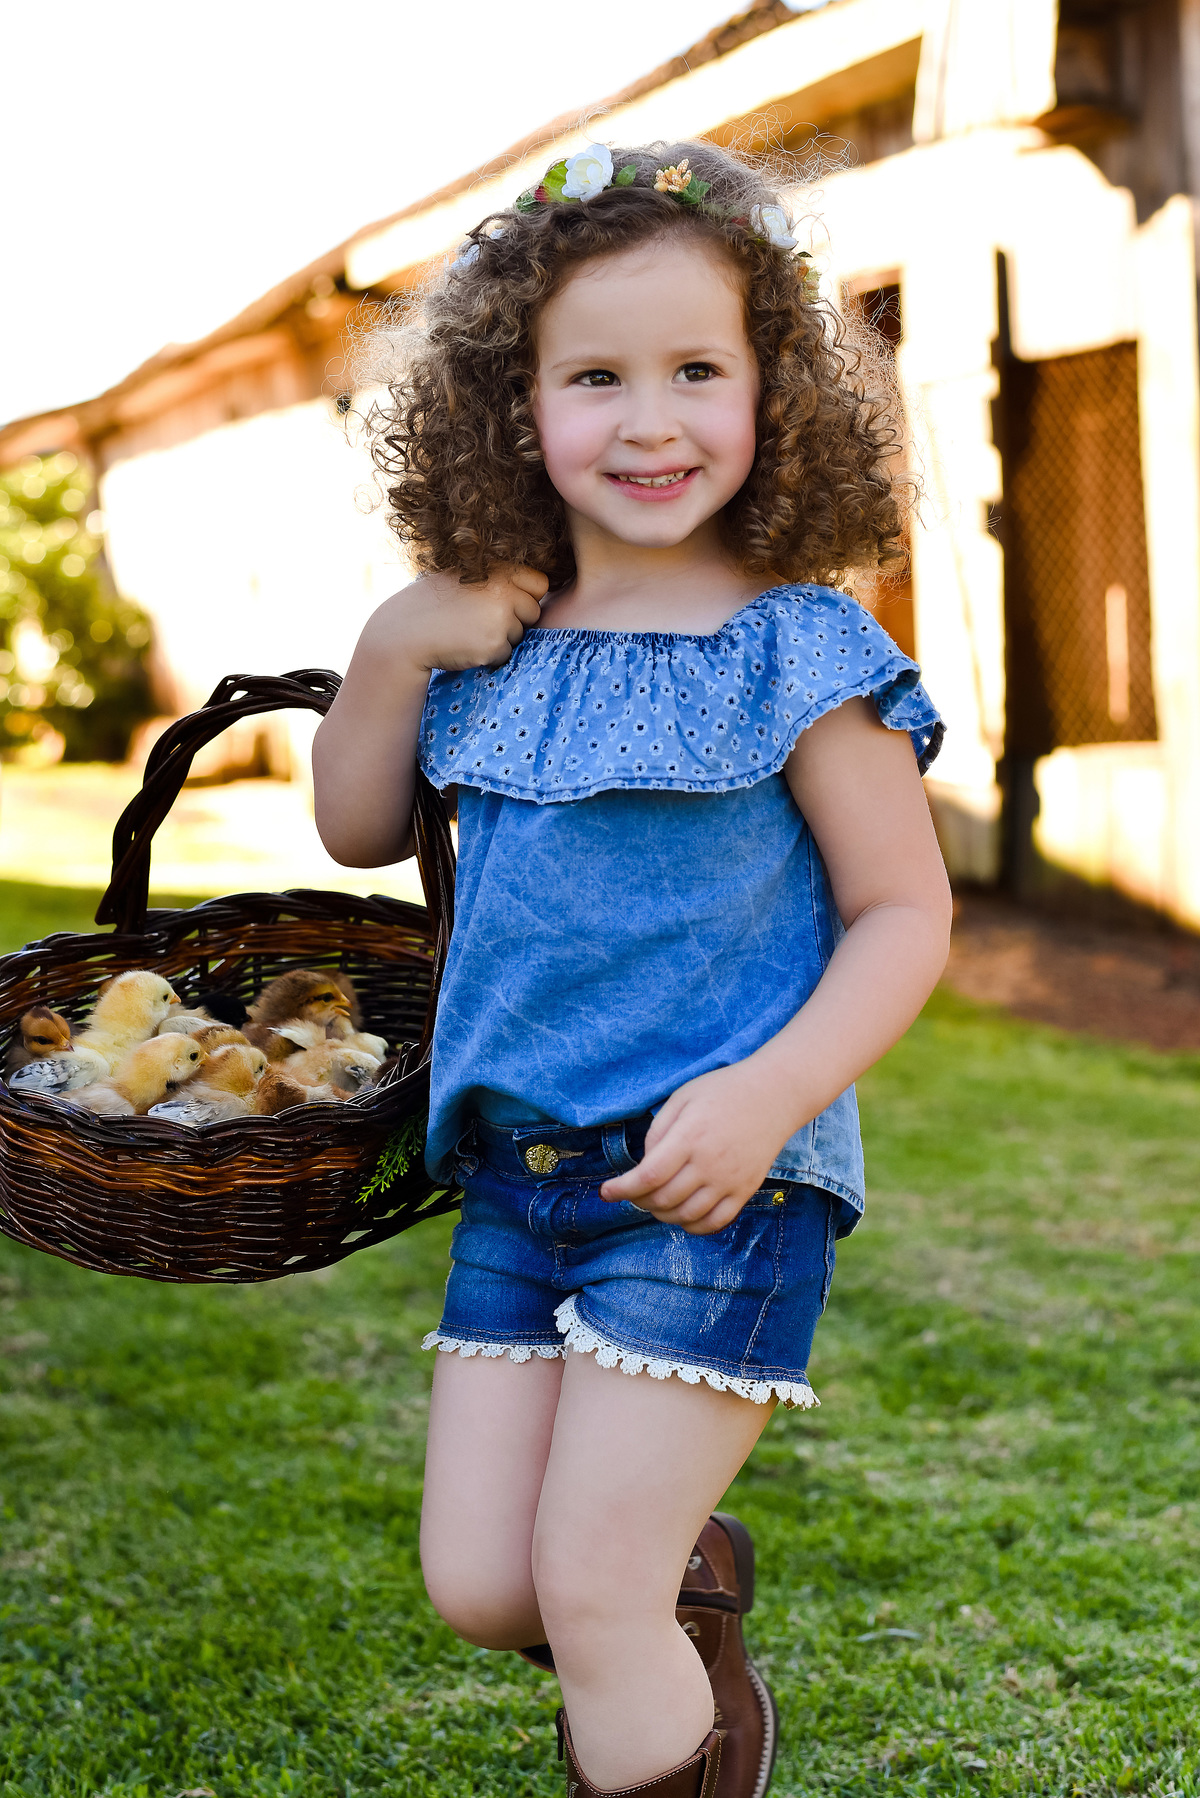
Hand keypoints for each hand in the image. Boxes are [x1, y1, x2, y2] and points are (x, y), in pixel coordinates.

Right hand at [384, 563, 548, 674]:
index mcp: (498, 569)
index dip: (526, 595)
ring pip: (520, 634)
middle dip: (516, 620)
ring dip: (501, 638)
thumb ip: (498, 580)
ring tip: (469, 631)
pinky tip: (466, 644)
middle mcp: (503, 590)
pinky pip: (505, 653)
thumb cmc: (435, 604)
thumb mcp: (465, 577)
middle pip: (534, 612)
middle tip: (482, 620)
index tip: (509, 603)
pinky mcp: (494, 644)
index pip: (539, 583)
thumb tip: (539, 586)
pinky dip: (490, 654)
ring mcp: (501, 618)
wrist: (406, 631)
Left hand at [598, 1060, 799, 1235]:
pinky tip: (682, 1215)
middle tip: (631, 1192)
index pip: (649, 1176)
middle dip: (638, 1201)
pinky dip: (692, 1226)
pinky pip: (715, 1223)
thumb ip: (658, 1131)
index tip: (605, 1192)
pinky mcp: (746, 1190)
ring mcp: (730, 1180)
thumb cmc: (723, 1091)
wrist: (775, 1094)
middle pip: (664, 1199)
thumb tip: (644, 1165)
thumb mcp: (682, 1098)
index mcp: (690, 1137)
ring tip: (654, 1202)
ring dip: (662, 1214)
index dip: (622, 1189)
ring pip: (686, 1216)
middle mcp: (710, 1163)